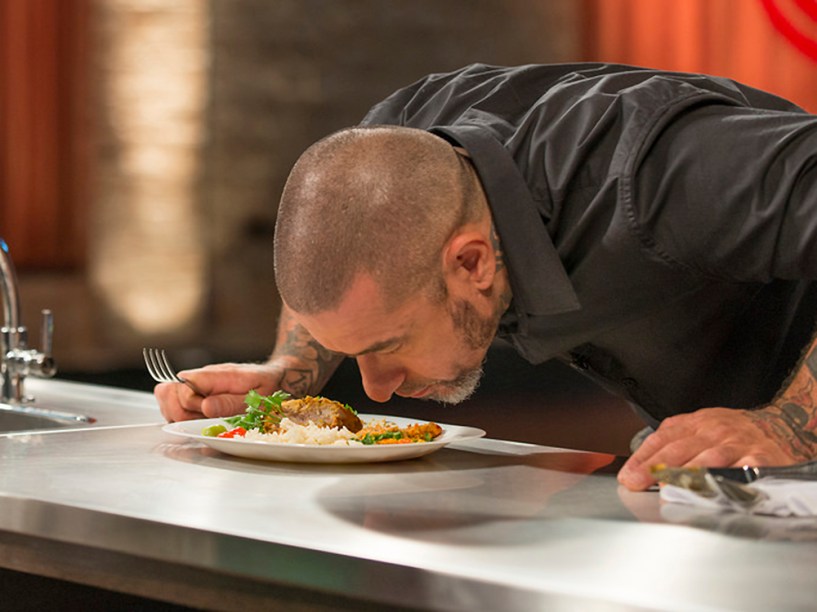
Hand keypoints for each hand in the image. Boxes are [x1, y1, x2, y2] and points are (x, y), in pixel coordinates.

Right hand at [154, 362, 284, 421]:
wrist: (272, 377)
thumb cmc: (265, 386)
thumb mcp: (256, 397)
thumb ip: (230, 403)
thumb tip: (205, 407)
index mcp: (214, 375)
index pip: (183, 388)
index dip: (192, 406)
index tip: (208, 413)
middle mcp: (199, 378)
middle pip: (168, 395)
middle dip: (182, 414)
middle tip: (205, 418)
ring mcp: (194, 386)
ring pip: (167, 400)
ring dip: (180, 415)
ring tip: (203, 418)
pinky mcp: (193, 395)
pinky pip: (173, 405)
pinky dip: (181, 416)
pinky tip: (199, 419)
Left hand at [617, 406, 803, 490]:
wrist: (778, 424)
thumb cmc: (731, 432)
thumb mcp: (698, 428)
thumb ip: (670, 445)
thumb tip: (636, 470)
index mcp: (694, 423)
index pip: (662, 439)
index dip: (643, 459)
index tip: (629, 477)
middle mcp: (713, 431)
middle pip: (680, 450)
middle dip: (656, 469)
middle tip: (639, 484)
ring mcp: (736, 444)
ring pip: (708, 459)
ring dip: (686, 476)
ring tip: (669, 490)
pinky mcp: (760, 458)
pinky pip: (742, 469)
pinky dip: (727, 479)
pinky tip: (713, 488)